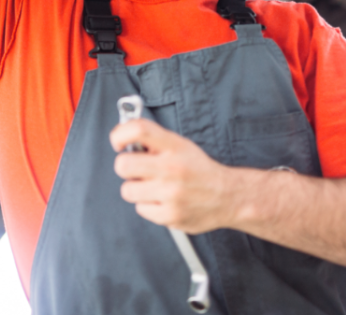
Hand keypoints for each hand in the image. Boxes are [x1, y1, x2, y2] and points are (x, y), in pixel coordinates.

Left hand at [110, 118, 239, 233]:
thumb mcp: (180, 145)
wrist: (228, 196)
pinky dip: (148, 206)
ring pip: (127, 190)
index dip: (120, 134)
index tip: (118, 143)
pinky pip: (140, 209)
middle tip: (137, 169)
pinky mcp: (170, 215)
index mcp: (174, 146)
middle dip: (125, 167)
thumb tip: (122, 137)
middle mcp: (172, 168)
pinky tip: (163, 200)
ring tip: (154, 187)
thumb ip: (153, 141)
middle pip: (123, 165)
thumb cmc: (198, 169)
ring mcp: (171, 194)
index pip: (138, 130)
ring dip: (136, 189)